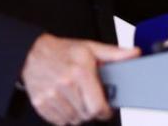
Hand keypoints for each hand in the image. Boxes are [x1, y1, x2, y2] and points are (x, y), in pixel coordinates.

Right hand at [21, 33, 139, 124]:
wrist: (32, 52)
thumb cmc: (63, 51)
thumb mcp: (90, 48)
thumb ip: (115, 53)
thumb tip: (135, 54)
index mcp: (80, 72)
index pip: (97, 106)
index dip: (105, 112)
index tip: (106, 109)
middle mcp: (65, 85)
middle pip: (86, 115)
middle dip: (92, 111)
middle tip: (91, 100)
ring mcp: (51, 96)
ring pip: (73, 120)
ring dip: (78, 114)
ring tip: (77, 99)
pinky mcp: (40, 104)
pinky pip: (58, 121)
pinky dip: (64, 117)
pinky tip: (66, 103)